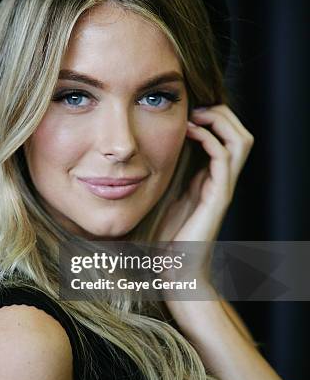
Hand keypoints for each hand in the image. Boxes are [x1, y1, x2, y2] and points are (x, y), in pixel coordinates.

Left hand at [155, 104, 253, 290]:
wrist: (173, 272)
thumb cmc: (162, 238)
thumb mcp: (160, 197)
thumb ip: (160, 176)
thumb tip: (138, 154)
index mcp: (208, 179)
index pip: (225, 137)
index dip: (212, 117)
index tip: (186, 110)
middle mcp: (220, 180)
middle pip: (240, 134)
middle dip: (221, 113)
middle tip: (195, 108)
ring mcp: (222, 188)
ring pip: (241, 141)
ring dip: (220, 121)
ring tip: (196, 115)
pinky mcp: (219, 197)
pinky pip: (224, 158)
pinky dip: (209, 138)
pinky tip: (189, 132)